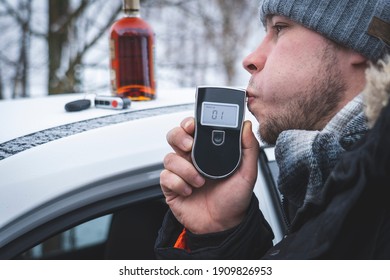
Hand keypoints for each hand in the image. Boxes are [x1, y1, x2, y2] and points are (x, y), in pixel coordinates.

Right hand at [160, 117, 259, 233]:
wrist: (224, 225)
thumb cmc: (234, 199)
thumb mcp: (247, 173)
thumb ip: (249, 148)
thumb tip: (246, 126)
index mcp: (208, 151)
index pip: (193, 129)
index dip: (189, 123)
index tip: (193, 125)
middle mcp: (192, 158)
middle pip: (175, 136)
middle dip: (179, 138)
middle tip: (189, 147)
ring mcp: (180, 172)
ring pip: (169, 157)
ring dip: (184, 169)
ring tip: (199, 181)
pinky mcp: (172, 187)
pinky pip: (165, 177)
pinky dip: (177, 183)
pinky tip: (189, 191)